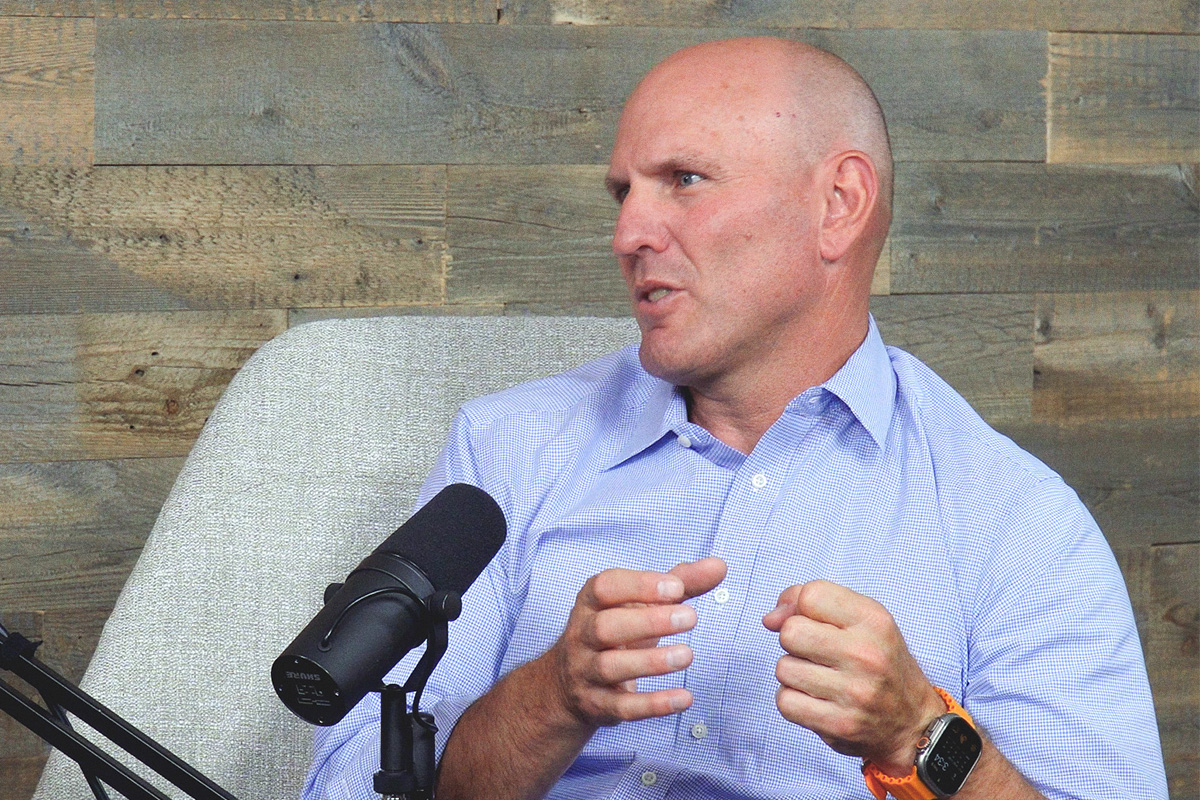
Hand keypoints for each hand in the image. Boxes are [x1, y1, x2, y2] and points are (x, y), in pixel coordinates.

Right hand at [543, 557, 726, 731]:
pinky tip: (685, 698)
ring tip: (687, 655)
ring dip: (651, 662)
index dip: (640, 585)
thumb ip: (680, 583)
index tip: (677, 588)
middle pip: (606, 627)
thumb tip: (719, 566)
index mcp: (591, 602)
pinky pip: (622, 707)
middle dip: (648, 622)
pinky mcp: (596, 705)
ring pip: (611, 666)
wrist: (569, 685)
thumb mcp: (641, 605)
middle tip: (691, 618)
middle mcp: (582, 635)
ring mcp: (585, 671)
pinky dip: (654, 704)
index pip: (606, 587)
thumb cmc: (617, 632)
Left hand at [761, 580, 945, 775]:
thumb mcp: (862, 620)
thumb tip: (770, 619)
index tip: (811, 621)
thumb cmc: (880, 663)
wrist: (913, 723)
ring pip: (783, 668)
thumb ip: (813, 604)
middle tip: (818, 654)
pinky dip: (793, 701)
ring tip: (820, 679)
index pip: (810, 595)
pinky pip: (785, 702)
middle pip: (790, 632)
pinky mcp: (840, 724)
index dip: (799, 606)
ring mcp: (854, 692)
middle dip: (795, 642)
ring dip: (794, 674)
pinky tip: (816, 700)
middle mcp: (866, 654)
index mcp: (874, 620)